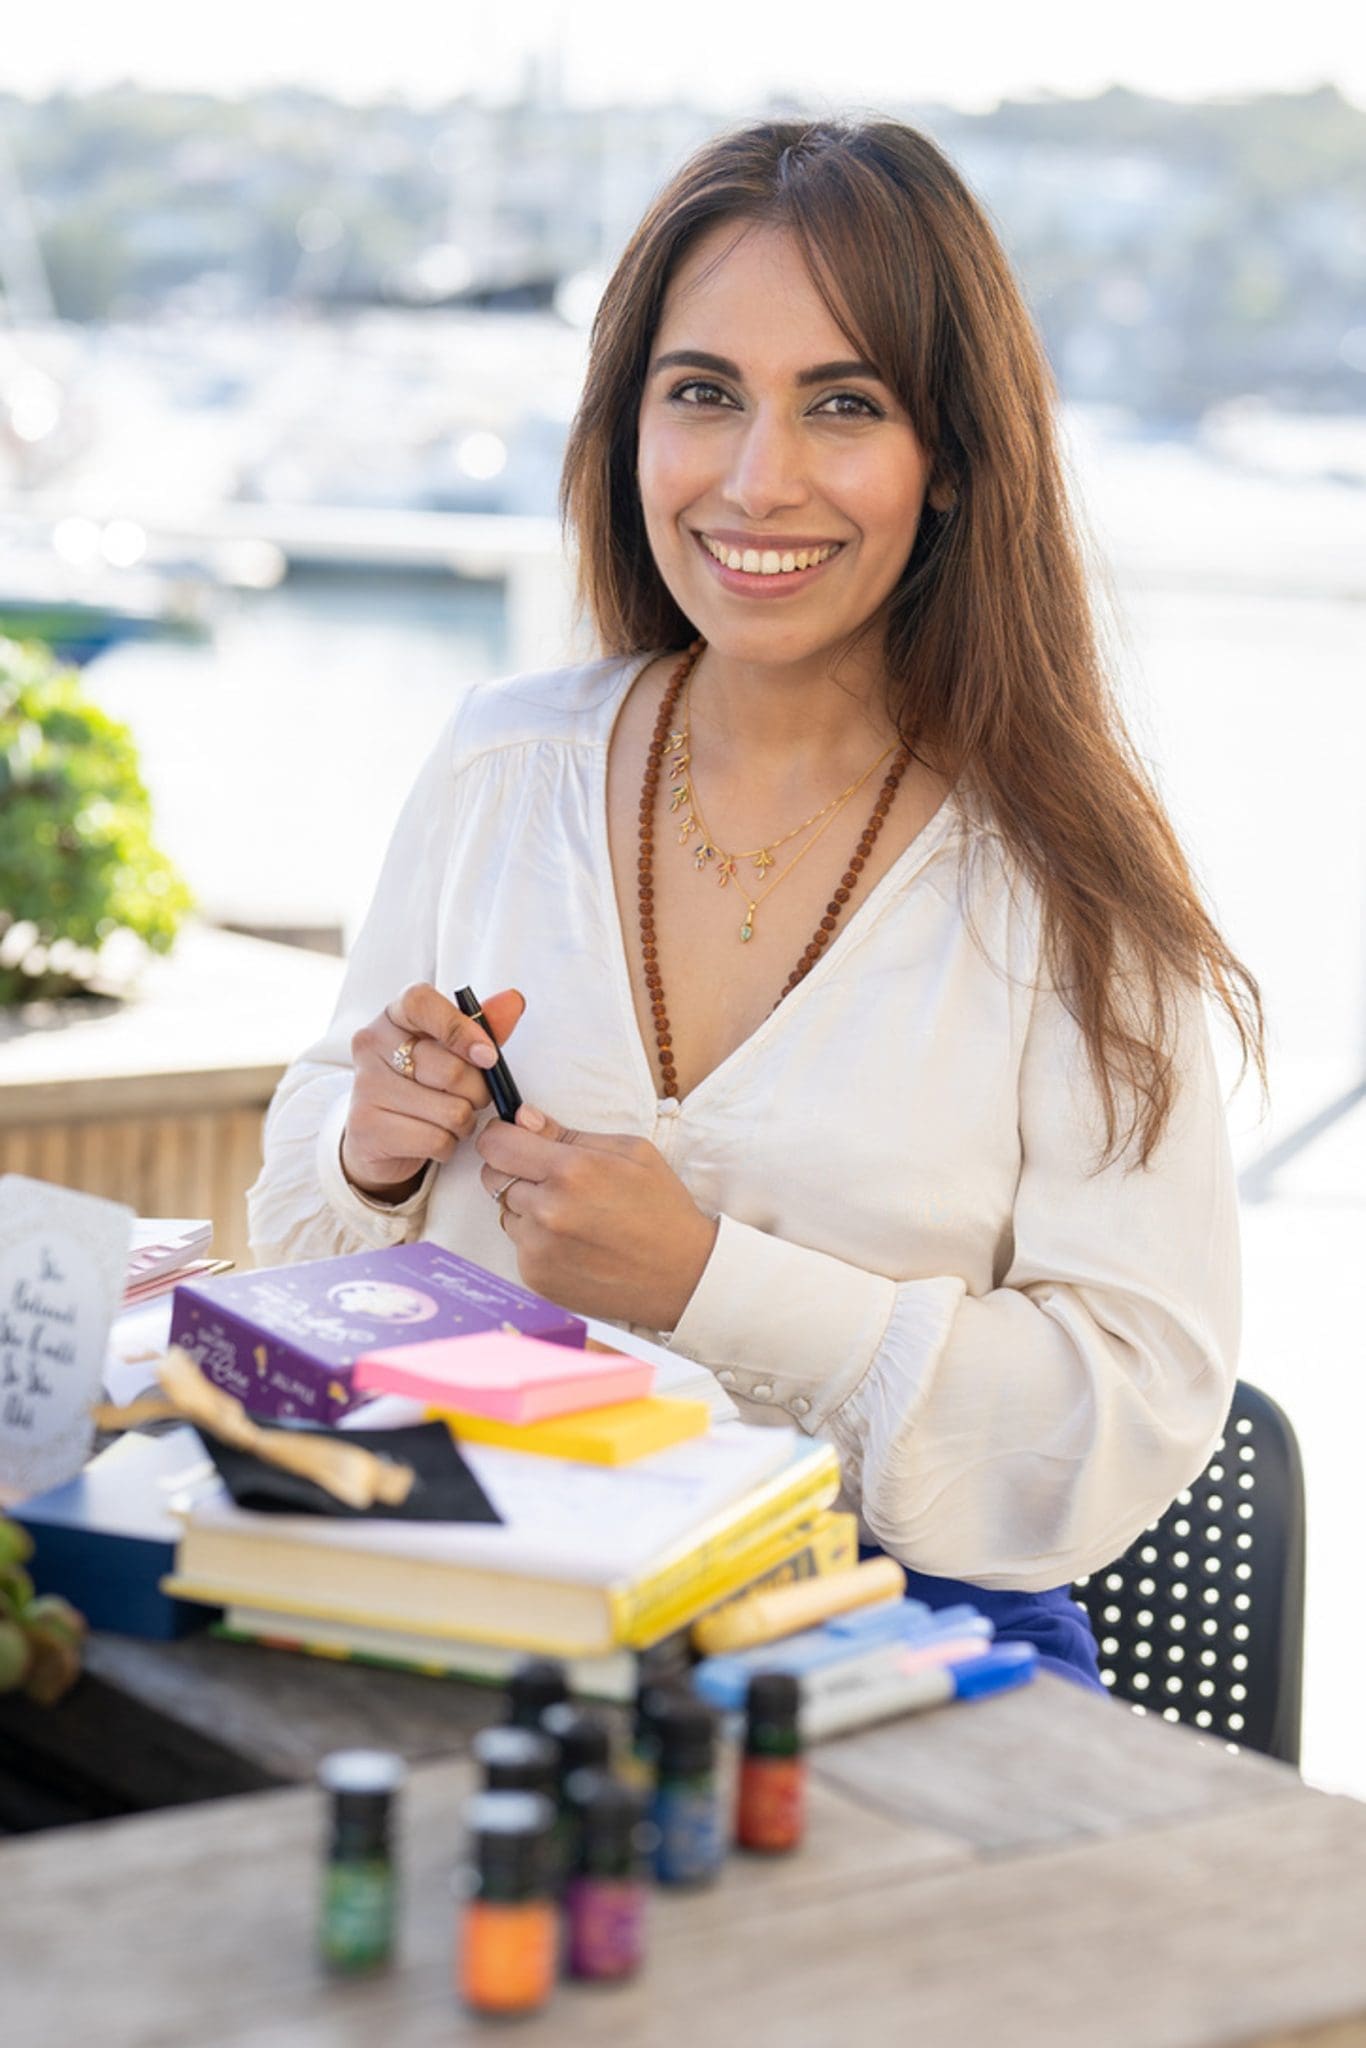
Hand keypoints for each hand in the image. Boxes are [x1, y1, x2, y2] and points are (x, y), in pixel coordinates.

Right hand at [342, 983, 524, 1200]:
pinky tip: (434, 1138)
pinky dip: (447, 1145)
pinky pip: (436, 1140)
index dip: (460, 1028)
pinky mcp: (368, 1128)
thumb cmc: (422, 1085)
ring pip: (450, 1111)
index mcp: (393, 1017)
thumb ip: (483, 1026)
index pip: (421, 1002)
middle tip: (472, 1097)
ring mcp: (365, 1087)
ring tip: (450, 1119)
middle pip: (451, 1070)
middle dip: (477, 1092)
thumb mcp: (451, 1051)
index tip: (487, 1055)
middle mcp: (372, 1046)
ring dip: (464, 1122)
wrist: (380, 1137)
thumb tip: (513, 1001)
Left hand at [476, 1104, 718, 1330]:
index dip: (502, 1137)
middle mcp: (547, 1212)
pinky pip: (519, 1246)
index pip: (496, 1144)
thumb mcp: (629, 1151)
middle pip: (492, 1178)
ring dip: (528, 1208)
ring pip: (506, 1212)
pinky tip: (575, 1242)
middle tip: (553, 1179)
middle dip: (515, 1171)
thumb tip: (521, 1117)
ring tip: (573, 1215)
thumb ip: (566, 1132)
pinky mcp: (537, 1277)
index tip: (514, 1140)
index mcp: (570, 1172)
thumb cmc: (661, 1208)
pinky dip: (538, 1240)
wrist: (682, 1274)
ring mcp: (539, 1250)